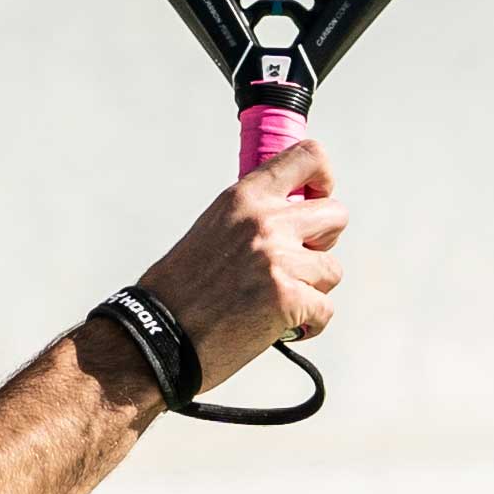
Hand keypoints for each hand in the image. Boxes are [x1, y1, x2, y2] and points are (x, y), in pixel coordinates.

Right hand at [137, 143, 348, 386]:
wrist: (156, 335)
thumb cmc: (179, 291)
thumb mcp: (212, 230)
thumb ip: (252, 217)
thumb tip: (292, 215)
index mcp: (244, 198)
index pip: (308, 157)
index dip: (324, 179)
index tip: (316, 199)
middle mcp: (265, 222)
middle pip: (337, 215)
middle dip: (324, 243)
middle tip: (296, 263)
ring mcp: (279, 260)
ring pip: (332, 270)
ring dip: (312, 290)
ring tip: (276, 302)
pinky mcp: (288, 299)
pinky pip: (325, 310)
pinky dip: (308, 325)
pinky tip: (280, 327)